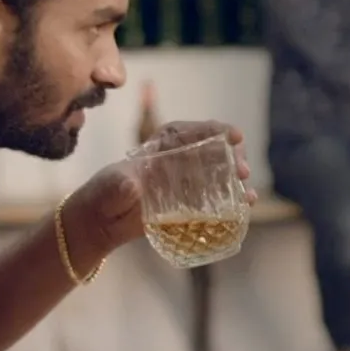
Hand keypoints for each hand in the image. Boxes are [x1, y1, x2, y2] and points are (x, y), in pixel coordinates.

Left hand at [64, 120, 258, 257]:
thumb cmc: (105, 195)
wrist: (103, 219)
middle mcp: (179, 158)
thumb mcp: (110, 187)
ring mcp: (188, 180)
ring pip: (220, 171)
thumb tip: (133, 187)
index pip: (191, 132)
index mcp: (162, 146)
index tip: (234, 135)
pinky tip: (246, 204)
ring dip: (236, 177)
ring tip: (247, 192)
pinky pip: (217, 196)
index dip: (215, 131)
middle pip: (212, 149)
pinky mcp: (192, 201)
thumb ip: (119, 185)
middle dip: (232, 156)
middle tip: (242, 170)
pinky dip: (233, 198)